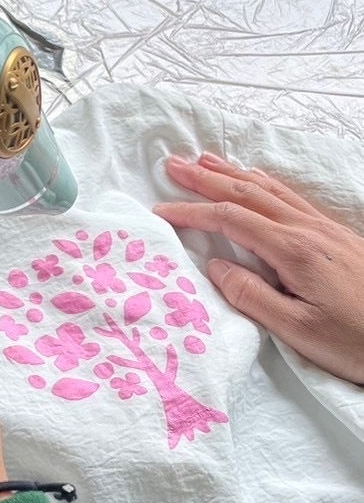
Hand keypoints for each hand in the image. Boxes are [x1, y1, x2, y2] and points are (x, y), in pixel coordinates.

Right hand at [154, 153, 363, 384]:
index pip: (231, 220)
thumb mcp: (298, 331)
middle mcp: (309, 230)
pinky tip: (257, 180)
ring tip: (204, 160)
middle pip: (247, 193)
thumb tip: (217, 265)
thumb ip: (252, 296)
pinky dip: (264, 183)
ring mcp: (326, 229)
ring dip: (233, 173)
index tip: (160, 211)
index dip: (192, 211)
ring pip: (271, 190)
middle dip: (206, 178)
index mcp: (294, 251)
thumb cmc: (356, 342)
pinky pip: (292, 197)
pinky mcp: (338, 236)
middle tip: (172, 164)